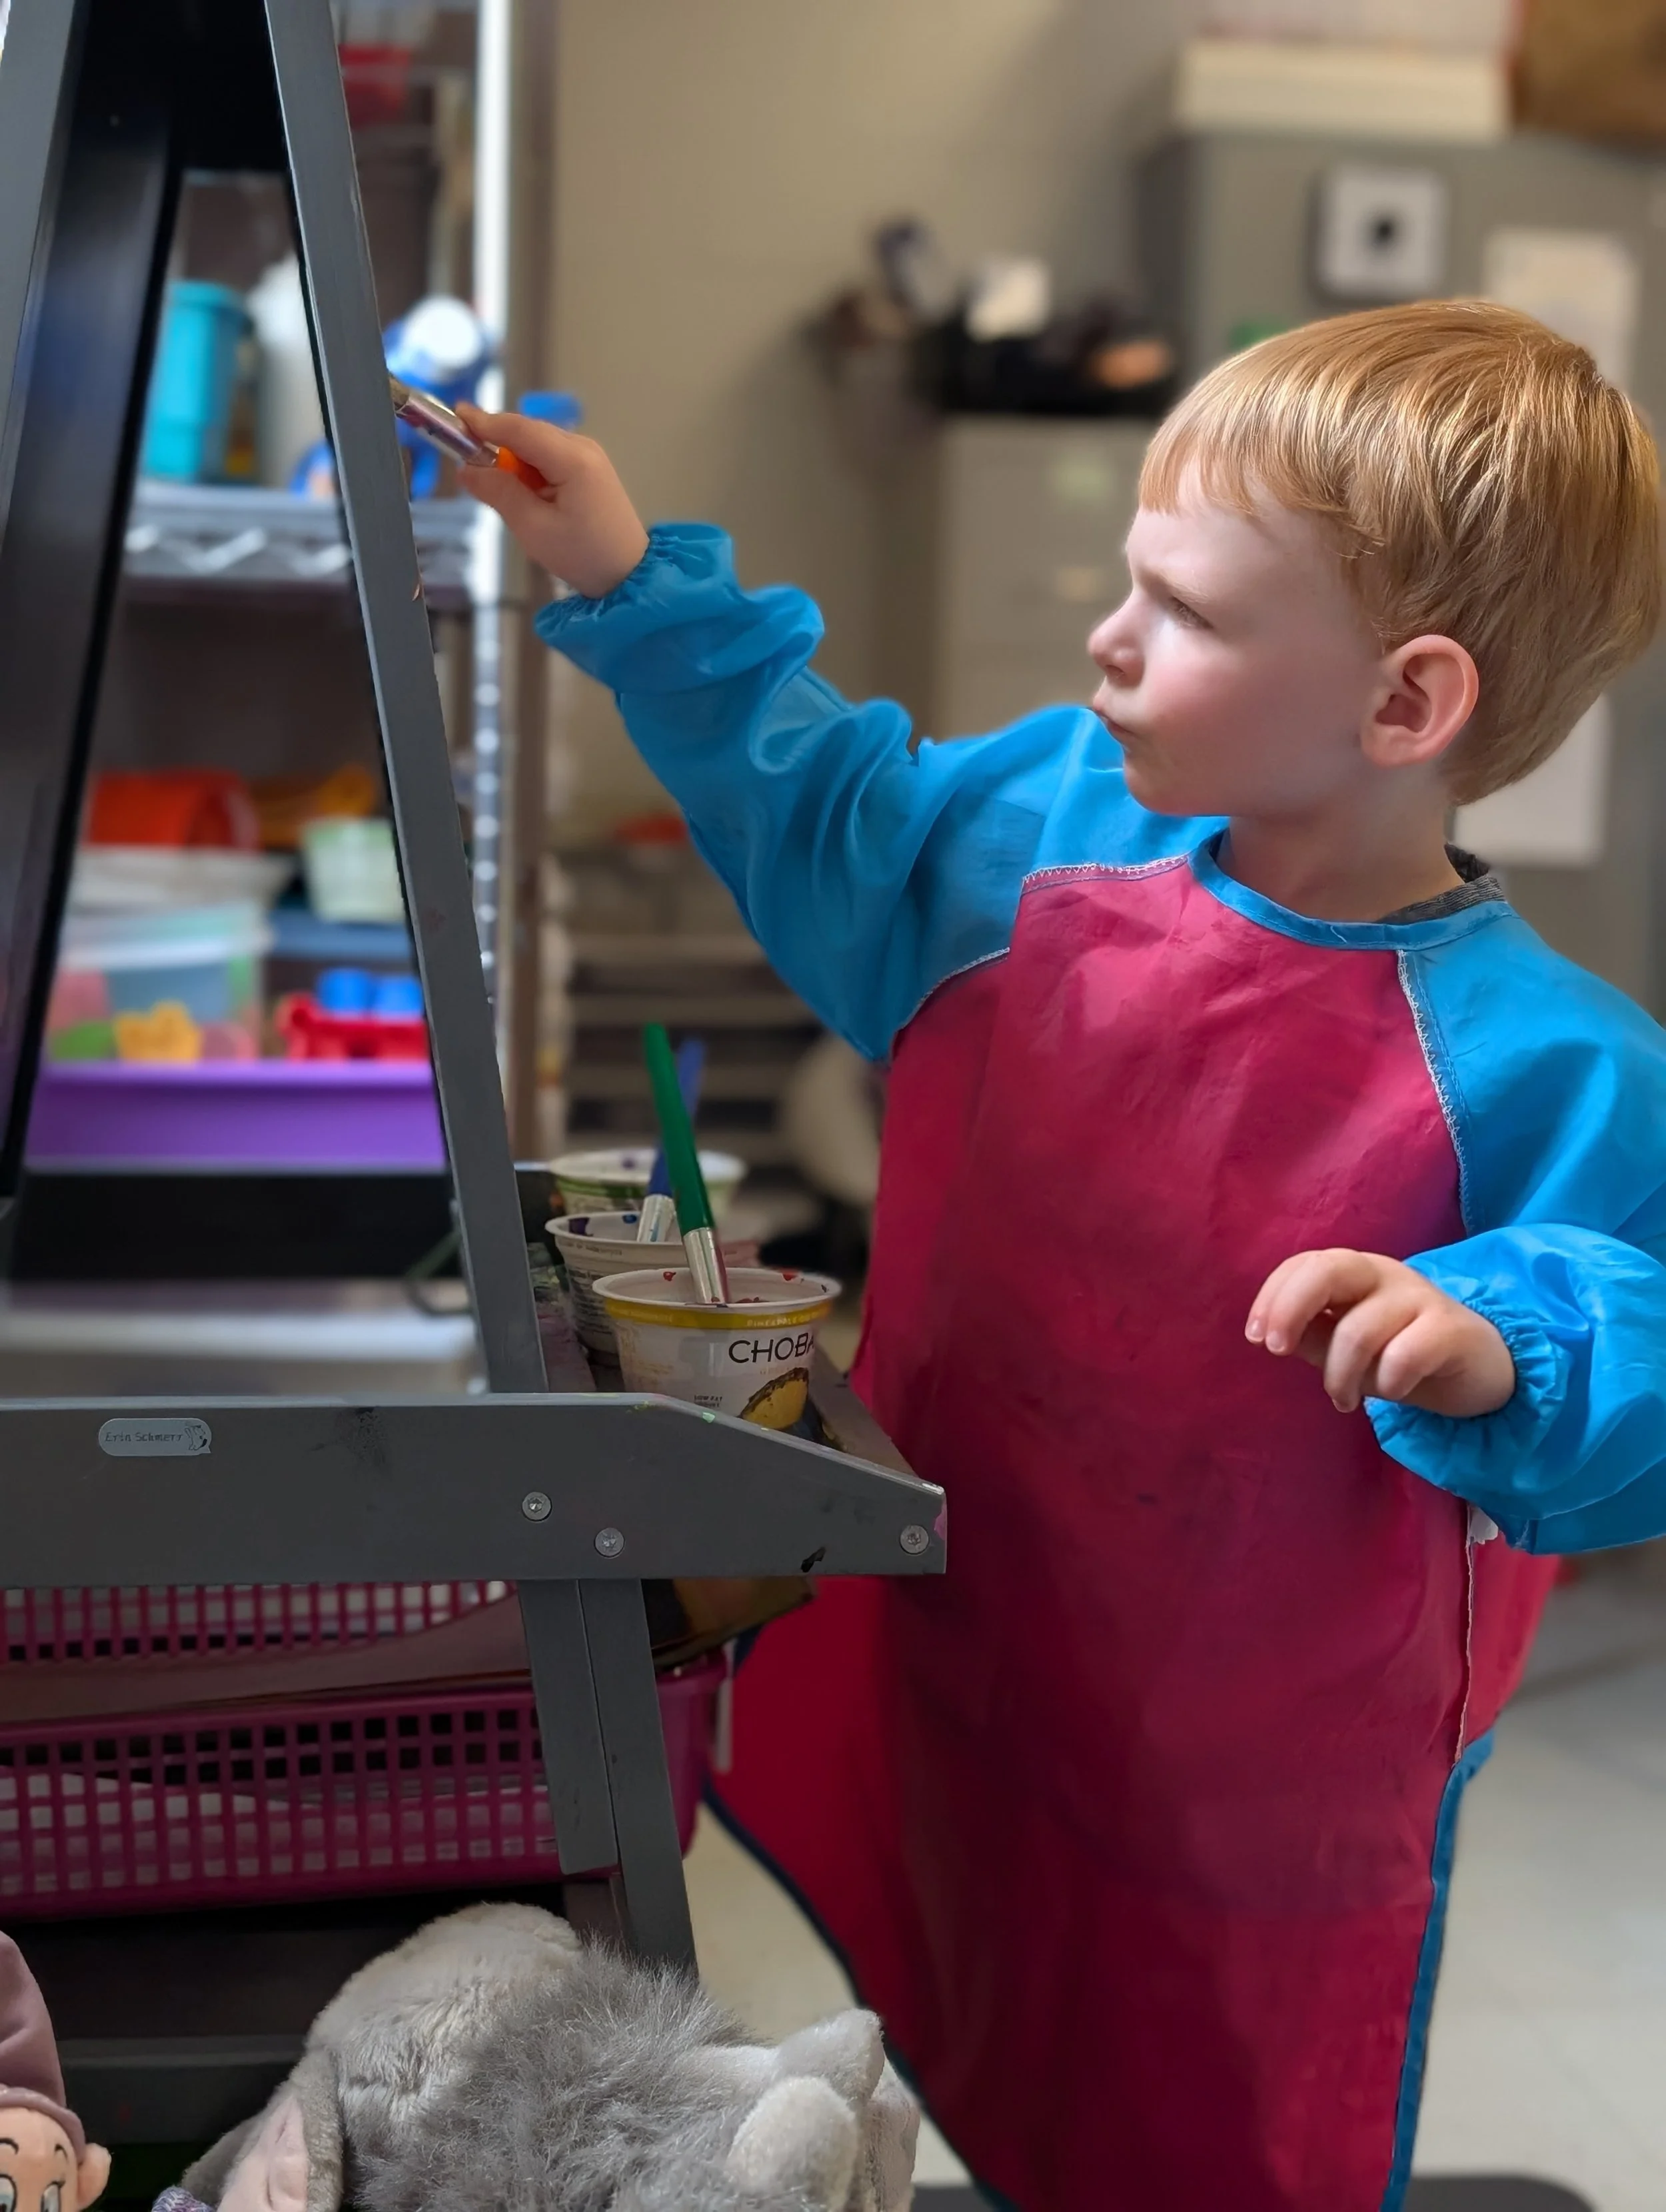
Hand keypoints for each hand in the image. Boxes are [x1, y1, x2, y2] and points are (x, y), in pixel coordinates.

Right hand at [456, 406, 649, 597]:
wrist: (629, 575)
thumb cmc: (584, 556)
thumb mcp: (534, 529)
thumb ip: (499, 493)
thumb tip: (467, 468)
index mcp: (573, 459)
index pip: (519, 429)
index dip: (484, 422)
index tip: (455, 416)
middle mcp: (583, 448)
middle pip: (527, 433)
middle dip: (497, 445)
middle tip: (472, 469)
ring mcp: (589, 456)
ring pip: (537, 445)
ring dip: (515, 463)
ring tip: (511, 499)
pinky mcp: (590, 469)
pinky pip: (550, 458)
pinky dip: (532, 471)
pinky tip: (530, 498)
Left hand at [1246, 1249, 1514, 1418]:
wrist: (1478, 1367)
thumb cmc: (1399, 1353)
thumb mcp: (1346, 1346)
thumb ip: (1311, 1335)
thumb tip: (1271, 1335)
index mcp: (1353, 1272)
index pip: (1303, 1264)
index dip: (1273, 1296)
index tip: (1256, 1337)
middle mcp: (1383, 1274)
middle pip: (1328, 1270)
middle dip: (1291, 1309)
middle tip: (1276, 1350)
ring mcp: (1420, 1298)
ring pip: (1359, 1330)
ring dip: (1340, 1375)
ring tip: (1344, 1400)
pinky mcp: (1451, 1330)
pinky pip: (1405, 1354)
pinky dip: (1388, 1382)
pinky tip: (1392, 1394)